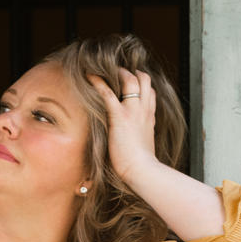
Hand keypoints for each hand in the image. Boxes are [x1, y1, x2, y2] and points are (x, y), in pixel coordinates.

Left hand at [87, 68, 157, 185]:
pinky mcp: (120, 116)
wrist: (143, 171)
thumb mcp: (145, 146)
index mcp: (149, 117)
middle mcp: (143, 110)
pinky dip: (98, 82)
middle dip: (131, 72)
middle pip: (144, 80)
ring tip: (106, 70)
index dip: (142, 84)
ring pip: (130, 80)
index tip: (133, 82)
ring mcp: (133, 111)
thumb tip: (135, 140)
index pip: (150, 93)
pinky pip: (108, 93)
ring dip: (118, 72)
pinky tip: (90, 76)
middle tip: (118, 72)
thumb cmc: (142, 166)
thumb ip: (141, 136)